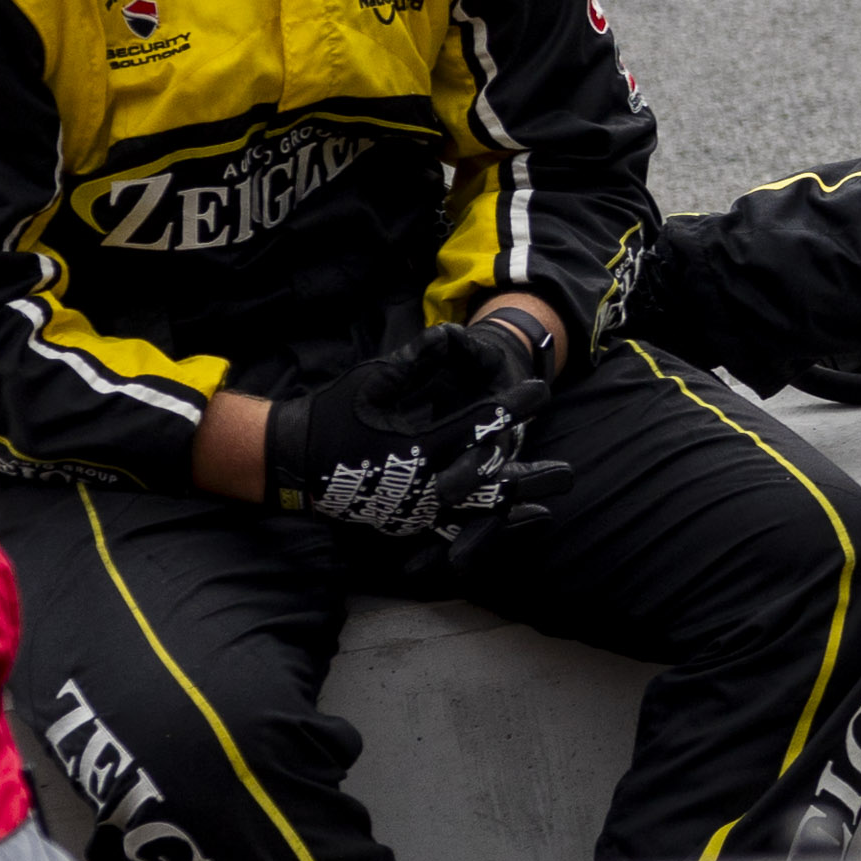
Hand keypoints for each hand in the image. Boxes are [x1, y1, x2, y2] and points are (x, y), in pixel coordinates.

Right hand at [263, 323, 566, 559]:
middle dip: (529, 472)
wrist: (292, 460)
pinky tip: (525, 518)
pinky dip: (493, 522)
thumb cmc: (331, 414)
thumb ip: (415, 361)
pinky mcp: (408, 521)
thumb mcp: (372, 381)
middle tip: (568, 470)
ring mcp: (415, 508)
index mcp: (416, 446)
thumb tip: (449, 334)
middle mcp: (421, 484)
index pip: (476, 425)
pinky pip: (459, 526)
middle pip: (490, 478)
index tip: (540, 392)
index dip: (511, 407)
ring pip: (478, 508)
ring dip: (519, 501)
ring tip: (554, 496)